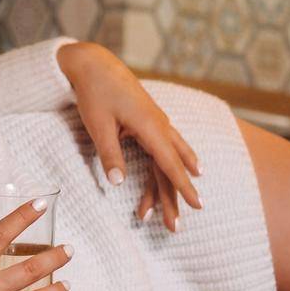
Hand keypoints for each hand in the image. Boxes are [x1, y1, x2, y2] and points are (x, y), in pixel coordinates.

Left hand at [57, 41, 202, 232]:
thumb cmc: (94, 93)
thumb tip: (118, 183)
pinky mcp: (150, 120)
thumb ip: (109, 154)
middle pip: (172, 167)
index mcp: (150, 127)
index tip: (195, 207)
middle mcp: (159, 125)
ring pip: (171, 157)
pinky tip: (188, 168)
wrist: (94, 63)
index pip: (170, 165)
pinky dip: (173, 162)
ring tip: (182, 206)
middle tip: (176, 226)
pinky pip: (166, 146)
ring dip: (174, 183)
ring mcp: (157, 122)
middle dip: (176, 197)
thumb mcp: (98, 125)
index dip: (182, 188)